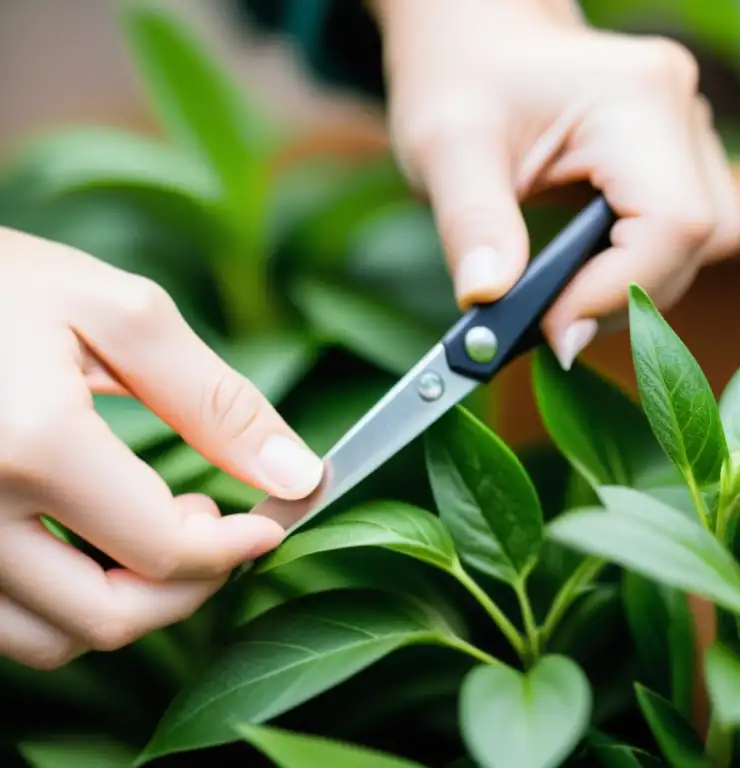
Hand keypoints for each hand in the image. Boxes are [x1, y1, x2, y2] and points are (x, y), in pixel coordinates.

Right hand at [0, 228, 322, 669]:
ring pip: (52, 637)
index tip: (268, 524)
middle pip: (108, 617)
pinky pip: (6, 621)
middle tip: (216, 526)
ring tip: (154, 525)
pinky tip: (94, 540)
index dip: (234, 549)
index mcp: (34, 444)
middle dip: (187, 588)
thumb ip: (216, 403)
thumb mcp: (123, 317)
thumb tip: (298, 476)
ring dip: (127, 603)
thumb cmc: (5, 283)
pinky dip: (66, 603)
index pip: (163, 550)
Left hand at [372, 0, 739, 368]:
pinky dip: (636, 267)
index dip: (621, 291)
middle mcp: (680, 111)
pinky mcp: (678, 157)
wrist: (474, 35)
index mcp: (637, 98)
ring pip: (702, 244)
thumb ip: (471, 224)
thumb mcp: (445, 145)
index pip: (673, 223)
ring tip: (563, 298)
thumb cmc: (458, 75)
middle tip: (550, 324)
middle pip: (698, 241)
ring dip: (636, 286)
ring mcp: (688, 133)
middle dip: (623, 297)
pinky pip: (681, 234)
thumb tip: (488, 301)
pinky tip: (581, 274)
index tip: (552, 329)